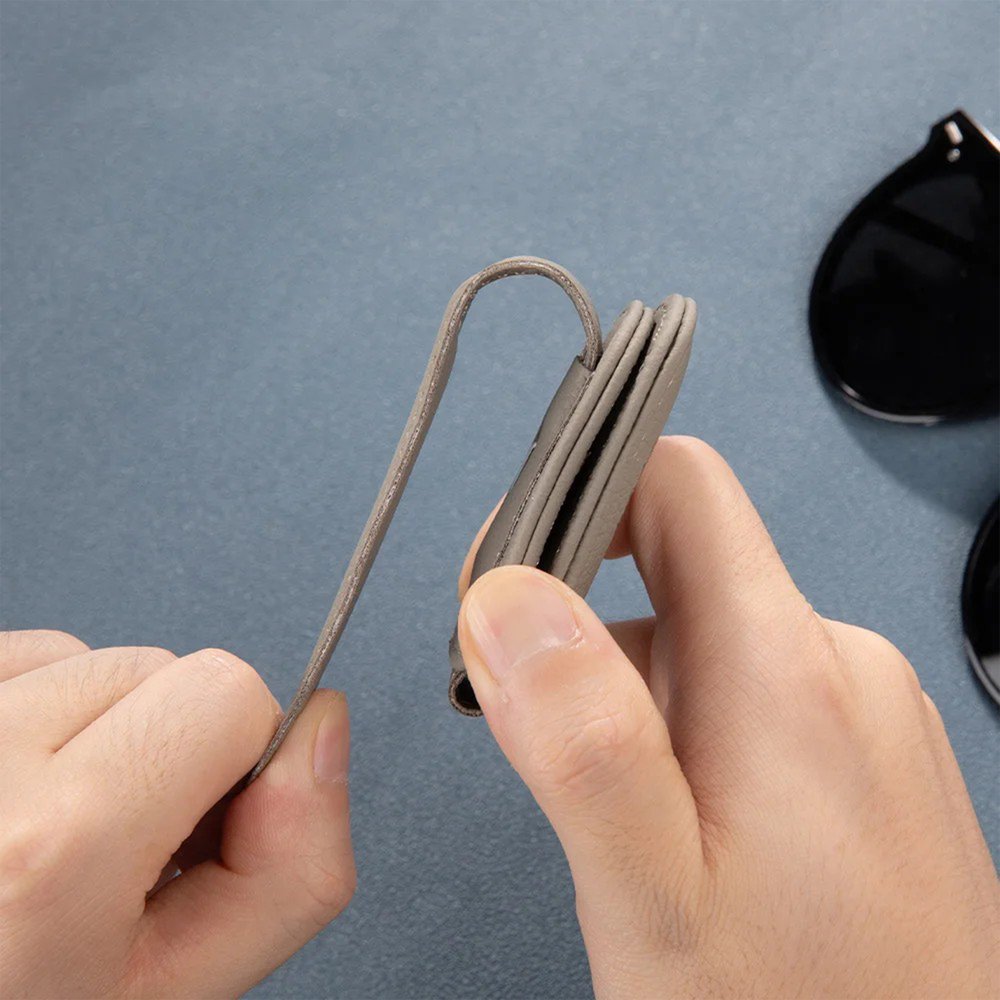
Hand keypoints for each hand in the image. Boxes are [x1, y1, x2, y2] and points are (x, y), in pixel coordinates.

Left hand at [0, 640, 353, 997]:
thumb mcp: (181, 995)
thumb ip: (291, 868)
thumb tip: (321, 731)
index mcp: (54, 844)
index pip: (228, 691)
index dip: (239, 763)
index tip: (190, 833)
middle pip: (158, 666)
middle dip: (163, 747)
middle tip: (111, 847)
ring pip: (82, 658)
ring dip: (89, 730)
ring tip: (47, 825)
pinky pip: (15, 658)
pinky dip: (29, 712)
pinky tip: (12, 792)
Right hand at [457, 436, 998, 998]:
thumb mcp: (655, 899)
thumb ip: (581, 739)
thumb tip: (511, 601)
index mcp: (786, 671)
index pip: (676, 483)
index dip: (578, 501)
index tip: (514, 584)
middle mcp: (842, 665)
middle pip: (674, 566)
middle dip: (586, 637)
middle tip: (557, 751)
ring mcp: (862, 708)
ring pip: (701, 635)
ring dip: (633, 698)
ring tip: (630, 820)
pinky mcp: (863, 749)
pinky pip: (745, 690)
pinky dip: (686, 732)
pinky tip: (687, 828)